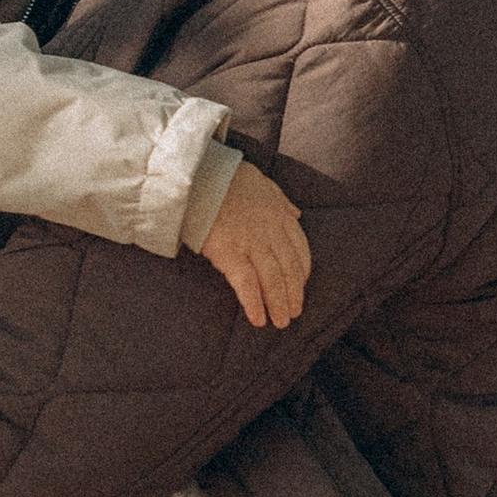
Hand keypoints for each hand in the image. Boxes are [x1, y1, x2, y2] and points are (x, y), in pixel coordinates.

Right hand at [194, 162, 309, 328]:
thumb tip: (296, 213)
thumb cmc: (223, 177)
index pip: (300, 248)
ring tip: (280, 322)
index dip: (302, 271)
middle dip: (294, 294)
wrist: (195, 174)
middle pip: (289, 269)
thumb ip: (279, 199)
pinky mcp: (229, 252)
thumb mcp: (260, 181)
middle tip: (294, 313)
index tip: (300, 285)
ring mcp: (250, 242)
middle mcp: (269, 230)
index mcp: (278, 214)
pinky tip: (257, 319)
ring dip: (279, 304)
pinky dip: (254, 304)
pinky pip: (246, 284)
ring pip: (273, 280)